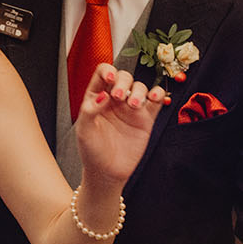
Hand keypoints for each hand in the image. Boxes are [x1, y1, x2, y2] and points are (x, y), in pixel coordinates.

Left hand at [74, 64, 168, 183]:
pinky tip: (154, 99)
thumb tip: (102, 94)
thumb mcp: (84, 130)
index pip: (103, 74)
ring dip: (139, 91)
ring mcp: (131, 108)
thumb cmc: (92, 151)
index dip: (108, 71)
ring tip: (134, 105)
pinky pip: (156, 100)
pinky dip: (158, 94)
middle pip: (124, 76)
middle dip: (123, 81)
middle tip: (119, 96)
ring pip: (140, 86)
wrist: (107, 172)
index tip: (110, 79)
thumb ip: (90, 110)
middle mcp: (115, 99)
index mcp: (96, 97)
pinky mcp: (146, 118)